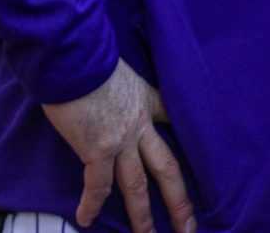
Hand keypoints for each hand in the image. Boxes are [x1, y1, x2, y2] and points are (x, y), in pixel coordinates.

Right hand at [42, 60, 194, 232]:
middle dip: (179, 202)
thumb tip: (104, 86)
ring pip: (137, 186)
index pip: (170, 116)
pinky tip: (86, 219)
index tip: (194, 146)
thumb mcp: (116, 65)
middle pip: (167, 169)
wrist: (74, 55)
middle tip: (190, 228)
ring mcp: (120, 140)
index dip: (182, 129)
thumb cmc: (88, 53)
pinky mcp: (97, 148)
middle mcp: (139, 125)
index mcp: (146, 100)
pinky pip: (97, 185)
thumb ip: (118, 84)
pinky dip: (91, 204)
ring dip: (143, 217)